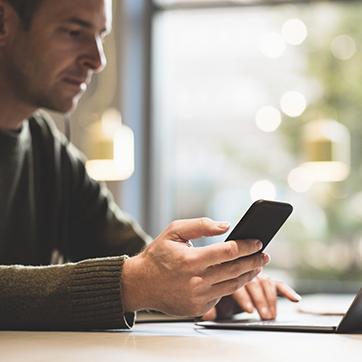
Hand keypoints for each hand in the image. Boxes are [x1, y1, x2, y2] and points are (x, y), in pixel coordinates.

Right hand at [121, 218, 269, 316]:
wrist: (141, 284)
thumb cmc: (158, 255)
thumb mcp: (174, 231)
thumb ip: (200, 226)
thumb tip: (225, 226)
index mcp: (191, 260)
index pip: (228, 251)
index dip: (247, 245)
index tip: (258, 241)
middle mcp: (196, 280)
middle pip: (235, 269)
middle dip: (254, 261)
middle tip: (265, 255)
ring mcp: (198, 297)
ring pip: (232, 285)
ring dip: (249, 275)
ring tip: (257, 267)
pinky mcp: (199, 308)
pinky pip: (221, 295)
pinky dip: (231, 285)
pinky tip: (237, 277)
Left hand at [202, 275, 300, 320]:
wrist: (217, 287)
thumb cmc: (214, 296)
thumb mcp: (209, 303)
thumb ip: (209, 308)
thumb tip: (209, 315)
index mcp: (227, 275)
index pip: (236, 283)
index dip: (243, 296)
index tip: (248, 309)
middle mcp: (242, 272)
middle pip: (253, 282)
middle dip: (260, 299)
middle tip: (264, 315)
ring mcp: (254, 276)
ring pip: (265, 282)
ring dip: (269, 299)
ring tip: (270, 315)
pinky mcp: (265, 282)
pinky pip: (278, 285)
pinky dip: (287, 291)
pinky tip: (294, 299)